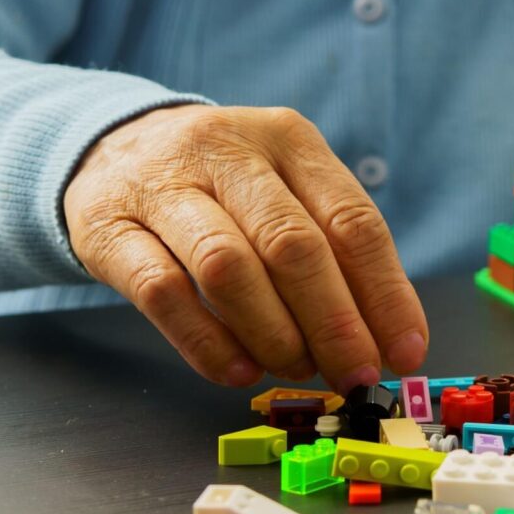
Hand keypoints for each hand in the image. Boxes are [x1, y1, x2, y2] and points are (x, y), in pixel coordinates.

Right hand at [64, 105, 427, 392]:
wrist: (114, 146)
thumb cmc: (226, 185)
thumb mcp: (286, 191)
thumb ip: (333, 253)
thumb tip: (384, 338)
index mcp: (289, 139)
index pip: (352, 220)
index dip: (385, 294)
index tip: (405, 352)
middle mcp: (227, 151)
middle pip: (292, 245)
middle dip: (334, 323)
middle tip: (355, 374)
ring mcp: (162, 184)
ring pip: (228, 268)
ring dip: (273, 335)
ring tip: (297, 368)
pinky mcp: (108, 225)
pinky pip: (163, 293)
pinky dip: (208, 344)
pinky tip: (240, 371)